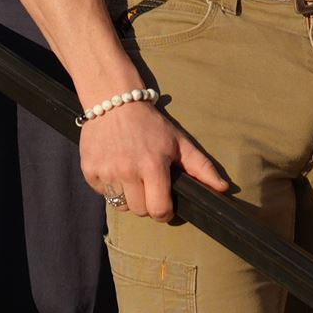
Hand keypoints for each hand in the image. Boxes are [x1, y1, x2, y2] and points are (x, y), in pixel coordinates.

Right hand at [79, 99, 228, 220]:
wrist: (113, 101)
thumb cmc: (151, 124)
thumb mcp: (179, 142)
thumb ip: (202, 167)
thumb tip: (223, 189)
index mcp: (152, 165)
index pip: (159, 210)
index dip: (165, 212)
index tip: (164, 203)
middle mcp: (127, 170)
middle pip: (139, 211)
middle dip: (146, 203)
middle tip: (147, 184)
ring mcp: (106, 171)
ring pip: (120, 205)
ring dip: (127, 197)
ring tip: (131, 176)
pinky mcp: (89, 169)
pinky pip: (102, 194)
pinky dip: (109, 187)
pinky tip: (115, 168)